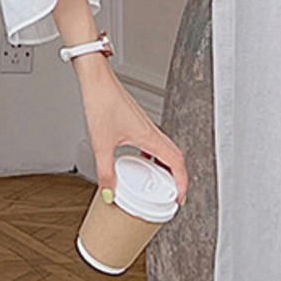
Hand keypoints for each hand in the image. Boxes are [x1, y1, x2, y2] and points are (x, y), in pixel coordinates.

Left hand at [74, 58, 188, 205]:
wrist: (97, 82)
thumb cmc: (102, 103)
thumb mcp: (101, 144)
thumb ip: (105, 171)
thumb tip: (109, 193)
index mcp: (149, 137)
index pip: (176, 163)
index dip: (182, 183)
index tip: (180, 198)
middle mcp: (151, 131)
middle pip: (176, 157)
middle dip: (178, 177)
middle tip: (173, 193)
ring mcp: (146, 127)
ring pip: (166, 149)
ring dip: (168, 166)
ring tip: (160, 182)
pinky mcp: (137, 123)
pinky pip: (154, 143)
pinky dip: (155, 156)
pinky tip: (142, 161)